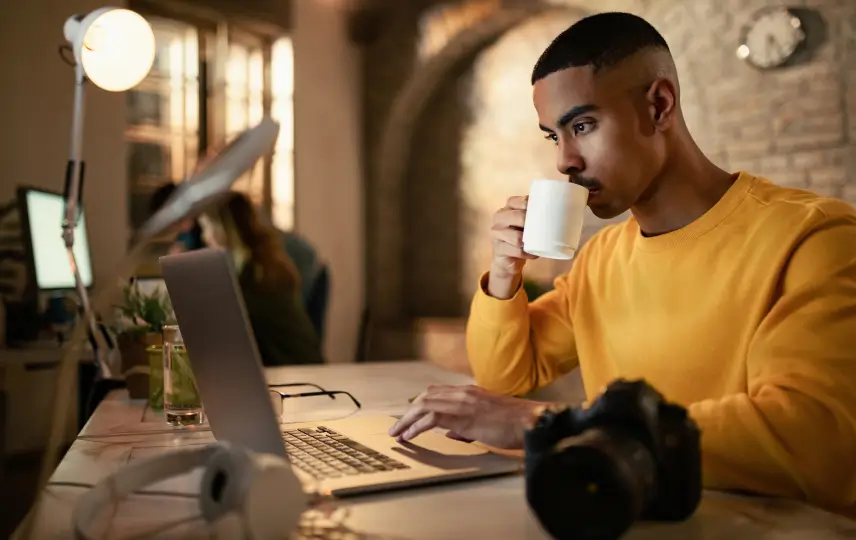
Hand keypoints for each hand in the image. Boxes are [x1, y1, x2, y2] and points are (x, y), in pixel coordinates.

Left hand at [388, 385, 541, 448]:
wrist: (529, 421)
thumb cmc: (514, 424)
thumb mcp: (486, 420)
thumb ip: (466, 425)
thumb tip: (451, 433)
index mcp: (469, 391)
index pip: (436, 392)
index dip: (419, 404)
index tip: (408, 416)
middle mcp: (463, 393)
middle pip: (426, 397)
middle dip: (408, 412)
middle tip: (397, 426)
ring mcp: (462, 402)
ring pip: (424, 405)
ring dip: (407, 420)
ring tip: (397, 432)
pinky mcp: (463, 416)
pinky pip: (432, 418)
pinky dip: (416, 427)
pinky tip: (409, 435)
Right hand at [489, 196, 537, 298]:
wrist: (508, 260)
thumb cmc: (522, 237)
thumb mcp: (526, 224)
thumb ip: (538, 214)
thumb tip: (570, 206)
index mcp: (506, 209)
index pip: (515, 201)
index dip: (528, 203)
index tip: (543, 208)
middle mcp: (498, 219)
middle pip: (517, 217)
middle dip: (531, 222)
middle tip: (544, 228)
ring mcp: (496, 235)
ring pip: (516, 237)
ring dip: (531, 241)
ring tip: (541, 243)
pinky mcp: (498, 250)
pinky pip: (516, 251)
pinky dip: (527, 254)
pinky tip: (534, 254)